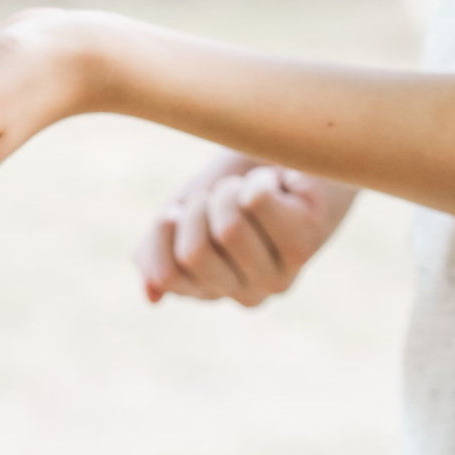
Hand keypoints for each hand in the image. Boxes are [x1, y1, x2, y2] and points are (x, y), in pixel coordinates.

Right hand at [133, 151, 356, 307]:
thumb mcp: (181, 217)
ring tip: (247, 189)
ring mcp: (278, 275)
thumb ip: (157, 252)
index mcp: (211, 291)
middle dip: (197, 208)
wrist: (283, 158)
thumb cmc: (228, 192)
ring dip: (229, 190)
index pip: (168, 274)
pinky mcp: (303, 246)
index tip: (179, 209)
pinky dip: (257, 179)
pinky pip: (256, 203)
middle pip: (194, 253)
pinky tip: (274, 185)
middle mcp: (246, 294)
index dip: (166, 230)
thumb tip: (151, 296)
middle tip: (219, 196)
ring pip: (228, 228)